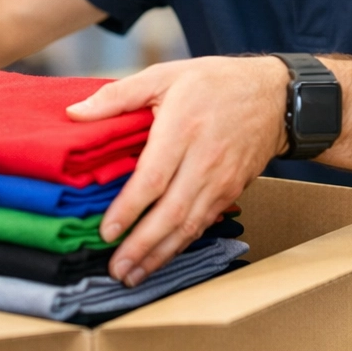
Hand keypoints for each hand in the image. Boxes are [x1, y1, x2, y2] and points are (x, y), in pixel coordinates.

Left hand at [66, 56, 288, 285]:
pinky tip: (162, 257)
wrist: (276, 96)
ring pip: (189, 225)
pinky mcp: (233, 191)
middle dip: (142, 245)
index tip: (106, 232)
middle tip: (116, 269)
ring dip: (161, 254)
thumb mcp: (165, 75)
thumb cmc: (215, 82)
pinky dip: (181, 244)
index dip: (129, 209)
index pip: (154, 177)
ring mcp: (222, 179)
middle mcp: (205, 159)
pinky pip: (204, 223)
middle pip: (172, 211)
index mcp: (183, 128)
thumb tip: (75, 112)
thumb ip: (118, 95)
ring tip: (133, 275)